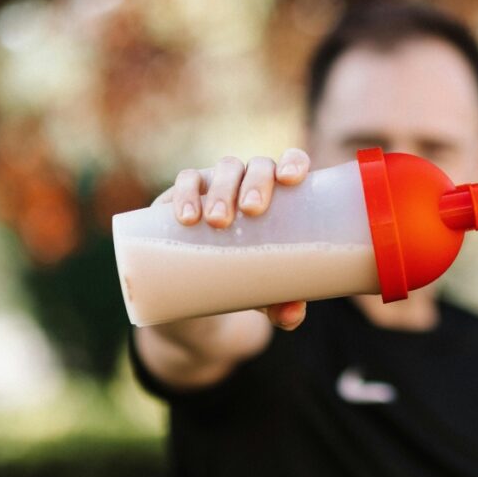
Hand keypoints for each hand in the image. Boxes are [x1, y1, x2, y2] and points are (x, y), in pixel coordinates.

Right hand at [152, 148, 312, 330]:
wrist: (197, 289)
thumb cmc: (246, 279)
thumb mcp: (266, 294)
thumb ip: (285, 305)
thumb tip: (293, 314)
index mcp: (280, 195)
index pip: (292, 163)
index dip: (294, 162)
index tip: (291, 179)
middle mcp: (250, 182)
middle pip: (258, 166)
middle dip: (256, 182)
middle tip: (251, 210)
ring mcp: (217, 185)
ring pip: (224, 169)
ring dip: (222, 189)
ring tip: (217, 220)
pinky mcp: (184, 196)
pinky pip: (186, 181)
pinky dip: (186, 193)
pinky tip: (186, 217)